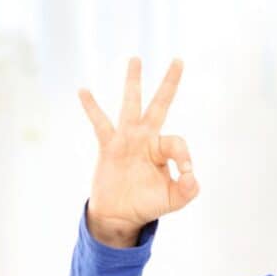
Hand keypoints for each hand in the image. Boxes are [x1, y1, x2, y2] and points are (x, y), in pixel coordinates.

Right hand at [79, 58, 198, 246]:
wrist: (120, 216)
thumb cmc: (147, 204)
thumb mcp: (173, 199)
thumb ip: (188, 189)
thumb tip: (192, 176)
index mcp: (162, 149)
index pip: (177, 143)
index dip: (185, 157)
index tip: (186, 173)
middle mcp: (146, 138)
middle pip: (159, 105)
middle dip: (169, 84)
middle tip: (179, 60)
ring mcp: (127, 139)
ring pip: (131, 105)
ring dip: (133, 82)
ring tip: (136, 59)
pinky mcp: (109, 146)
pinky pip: (100, 123)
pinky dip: (92, 107)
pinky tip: (84, 90)